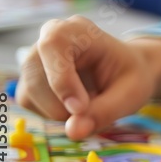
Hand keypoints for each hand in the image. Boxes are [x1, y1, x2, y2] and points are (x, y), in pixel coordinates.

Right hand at [16, 15, 160, 139]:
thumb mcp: (130, 94)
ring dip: (59, 111)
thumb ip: (104, 111)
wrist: (126, 74)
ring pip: (30, 94)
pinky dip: (52, 114)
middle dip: (61, 104)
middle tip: (91, 114)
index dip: (61, 79)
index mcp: (78, 30)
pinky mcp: (30, 80)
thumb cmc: (130, 77)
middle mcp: (49, 38)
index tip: (80, 108)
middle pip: (36, 75)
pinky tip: (75, 105)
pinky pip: (30, 103)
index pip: (53, 46)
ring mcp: (35, 60)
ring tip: (90, 103)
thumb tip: (73, 131)